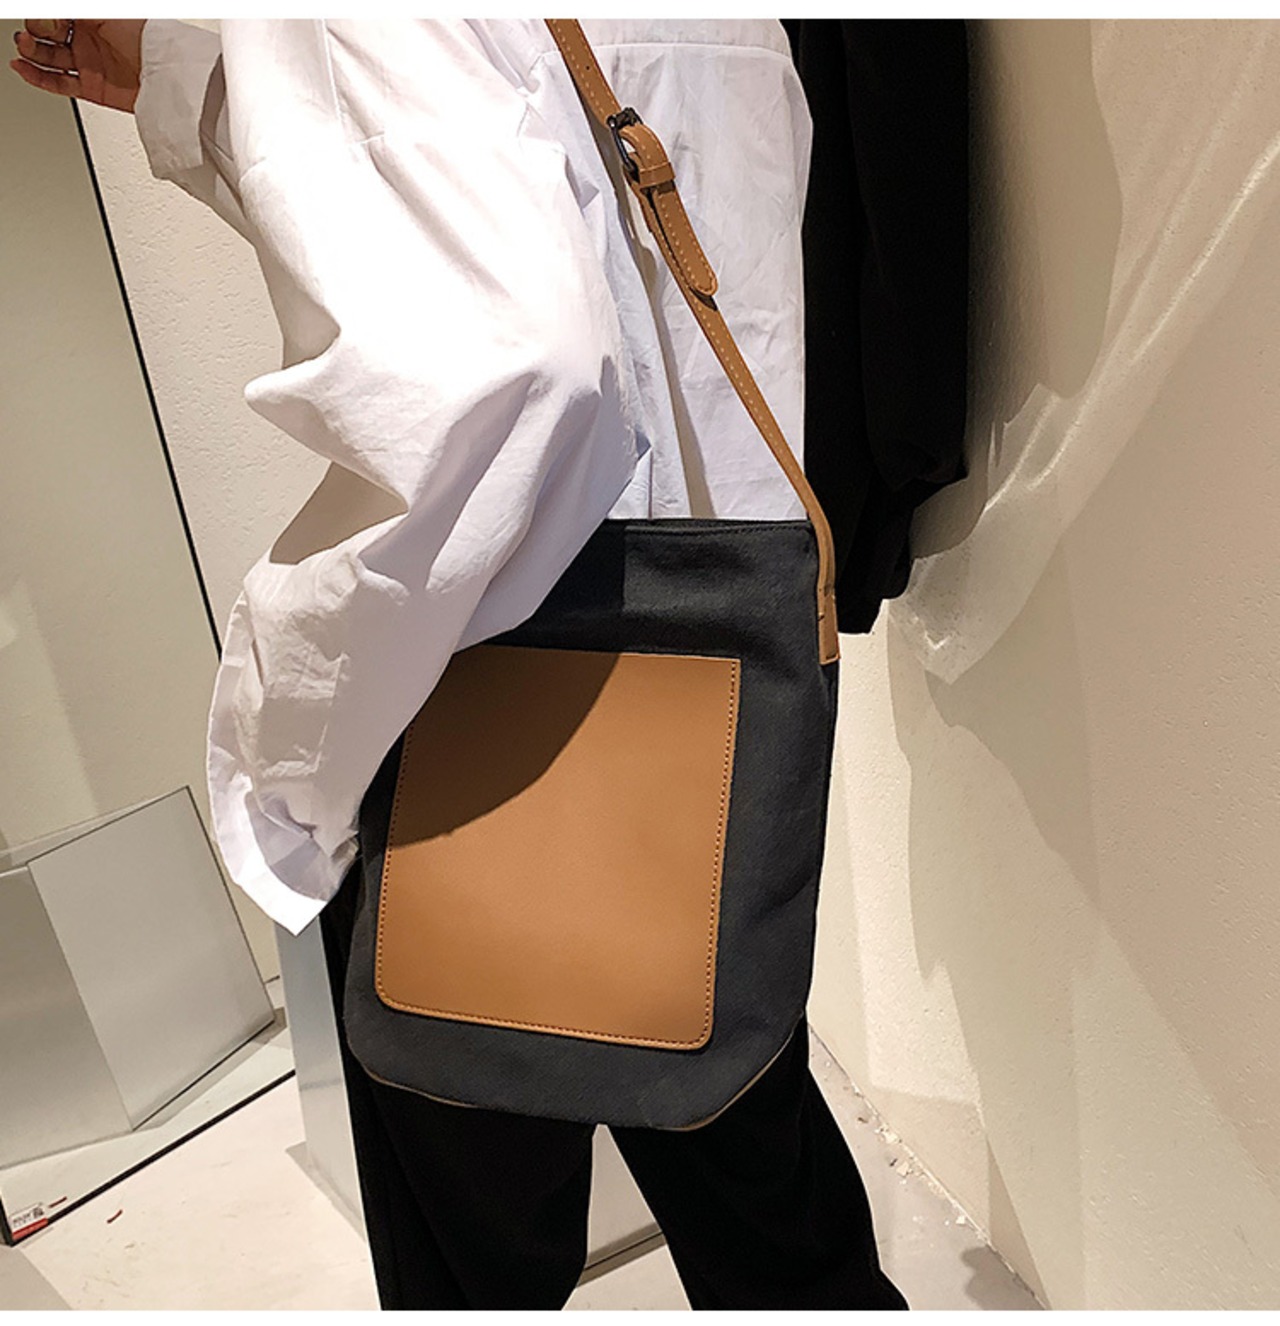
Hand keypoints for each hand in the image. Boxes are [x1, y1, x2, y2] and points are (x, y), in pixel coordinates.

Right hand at [9, 19, 145, 112]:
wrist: (169, 76)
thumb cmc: (147, 39)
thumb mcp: (102, 13)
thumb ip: (71, 12)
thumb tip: (45, 14)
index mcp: (91, 16)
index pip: (53, 15)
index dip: (43, 18)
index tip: (43, 21)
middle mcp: (89, 38)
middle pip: (47, 34)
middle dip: (34, 33)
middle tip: (31, 36)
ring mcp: (90, 63)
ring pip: (49, 58)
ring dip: (31, 53)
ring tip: (22, 50)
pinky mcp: (93, 88)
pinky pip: (59, 83)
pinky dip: (38, 77)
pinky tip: (23, 68)